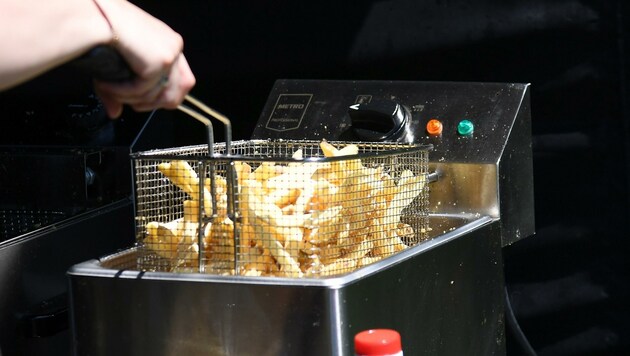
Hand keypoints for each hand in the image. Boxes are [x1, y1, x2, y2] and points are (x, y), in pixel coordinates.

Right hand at [91, 0, 195, 117]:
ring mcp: (170, 54)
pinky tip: (106, 84)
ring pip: (158, 97)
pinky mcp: (159, 61)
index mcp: (169, 44)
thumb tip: (115, 113)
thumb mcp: (120, 64)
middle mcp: (174, 47)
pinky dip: (121, 92)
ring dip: (131, 99)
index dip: (162, 99)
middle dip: (149, 106)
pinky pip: (142, 90)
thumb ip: (123, 91)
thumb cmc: (102, 29)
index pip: (182, 83)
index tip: (141, 102)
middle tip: (127, 102)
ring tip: (110, 89)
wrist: (93, 14)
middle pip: (175, 96)